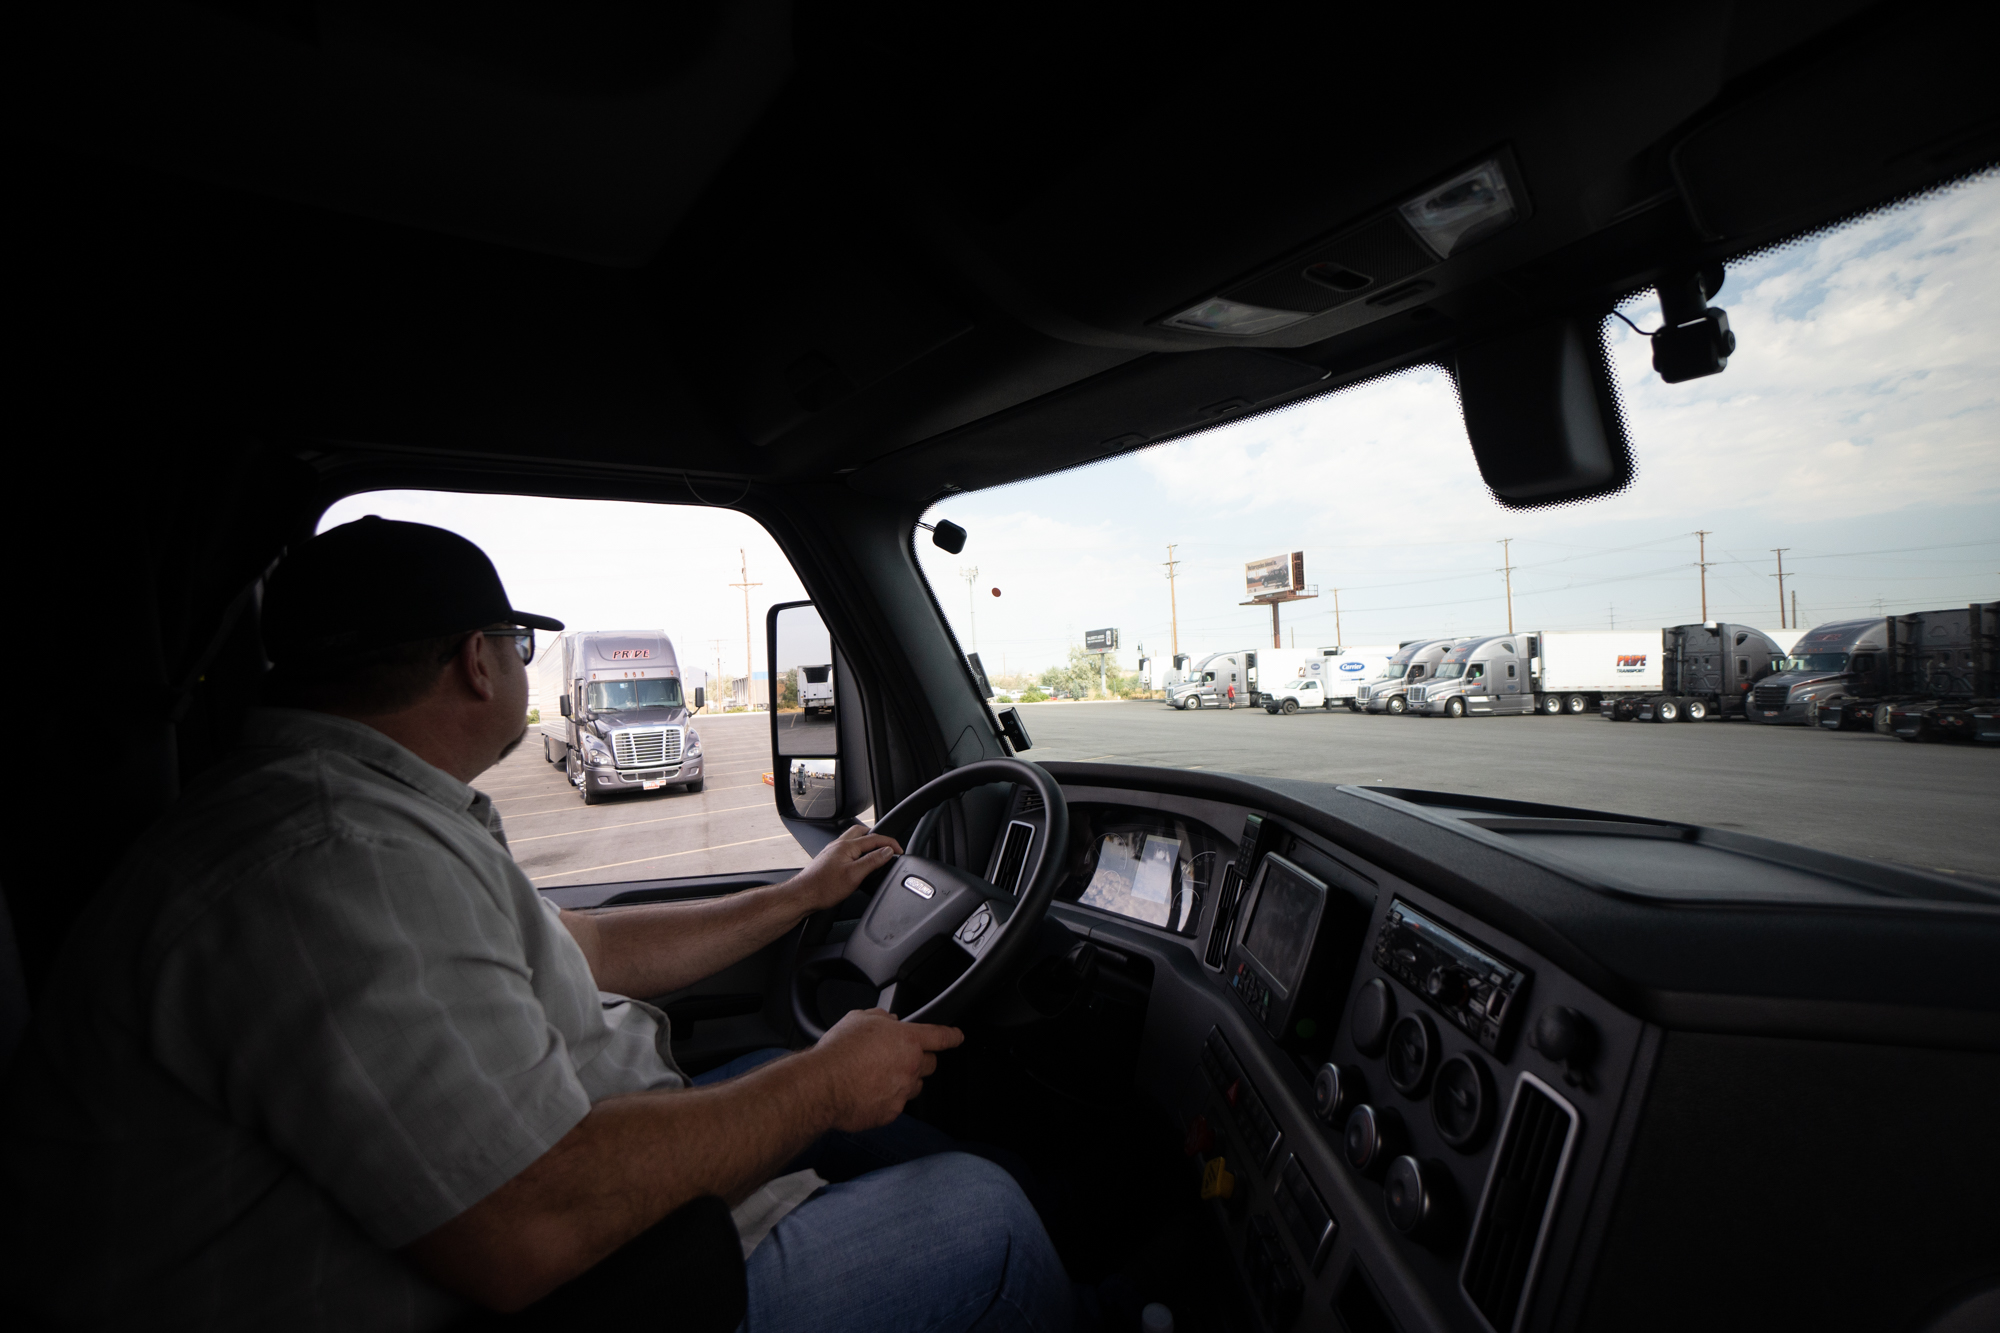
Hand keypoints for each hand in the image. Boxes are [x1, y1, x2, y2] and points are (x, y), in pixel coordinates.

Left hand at [789, 822, 901, 913]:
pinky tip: (859, 862)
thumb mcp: (854, 875)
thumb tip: (887, 851)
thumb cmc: (823, 888)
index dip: (890, 843)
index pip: (875, 838)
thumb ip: (873, 861)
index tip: (900, 850)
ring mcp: (833, 851)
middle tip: (888, 847)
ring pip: (853, 839)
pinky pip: (847, 848)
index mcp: (847, 845)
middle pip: (862, 832)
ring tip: (876, 853)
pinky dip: (857, 850)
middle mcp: (839, 844)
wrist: (803, 895)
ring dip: (867, 843)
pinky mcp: (829, 859)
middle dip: (877, 837)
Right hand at [807, 1008, 964, 1131]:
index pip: (940, 1037)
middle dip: (919, 1060)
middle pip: (930, 1064)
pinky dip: (887, 1099)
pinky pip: (896, 1104)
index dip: (952, 1036)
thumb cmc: (838, 1052)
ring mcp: (902, 1092)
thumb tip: (889, 1022)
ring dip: (903, 1081)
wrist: (823, 1086)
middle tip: (897, 1058)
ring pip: (914, 1086)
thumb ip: (881, 1019)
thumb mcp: (859, 1019)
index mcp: (907, 1040)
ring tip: (877, 1077)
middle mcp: (910, 1066)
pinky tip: (867, 1092)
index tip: (957, 1037)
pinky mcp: (891, 1113)